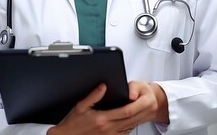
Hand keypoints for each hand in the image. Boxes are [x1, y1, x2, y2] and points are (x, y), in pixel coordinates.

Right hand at [47, 81, 167, 134]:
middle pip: (129, 120)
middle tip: (144, 104)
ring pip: (128, 128)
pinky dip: (129, 127)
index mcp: (102, 119)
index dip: (133, 105)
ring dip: (135, 120)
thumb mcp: (81, 106)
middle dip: (138, 112)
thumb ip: (94, 95)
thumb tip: (103, 86)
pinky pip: (123, 134)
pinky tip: (129, 122)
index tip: (138, 99)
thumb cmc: (72, 124)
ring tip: (140, 111)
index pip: (124, 111)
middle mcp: (108, 129)